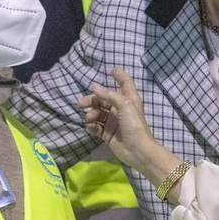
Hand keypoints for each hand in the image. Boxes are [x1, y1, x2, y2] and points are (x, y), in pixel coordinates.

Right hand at [79, 67, 174, 181]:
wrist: (137, 150)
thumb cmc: (134, 125)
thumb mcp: (124, 105)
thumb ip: (109, 94)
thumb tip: (94, 86)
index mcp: (128, 99)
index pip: (124, 83)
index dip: (119, 75)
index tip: (112, 69)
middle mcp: (120, 108)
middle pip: (103, 99)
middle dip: (91, 100)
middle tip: (81, 104)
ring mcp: (113, 122)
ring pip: (97, 113)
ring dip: (91, 114)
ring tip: (90, 119)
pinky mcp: (107, 134)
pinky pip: (96, 126)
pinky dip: (91, 126)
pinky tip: (90, 127)